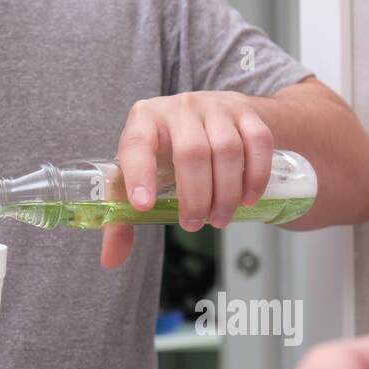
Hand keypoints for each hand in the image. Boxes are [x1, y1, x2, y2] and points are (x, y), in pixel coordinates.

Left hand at [101, 91, 275, 267]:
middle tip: (194, 224)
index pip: (137, 145)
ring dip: (227, 193)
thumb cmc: (168, 152)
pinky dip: (256, 176)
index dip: (139, 175)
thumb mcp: (140, 176)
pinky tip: (247, 199)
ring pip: (227, 150)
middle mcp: (180, 108)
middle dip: (196, 197)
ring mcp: (216, 108)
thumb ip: (122, 219)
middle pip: (192, 152)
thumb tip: (111, 260)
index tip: (143, 206)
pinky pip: (258, 143)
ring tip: (220, 218)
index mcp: (144, 120)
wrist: (211, 116)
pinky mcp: (247, 113)